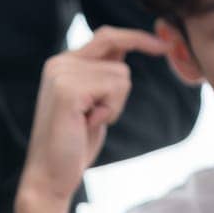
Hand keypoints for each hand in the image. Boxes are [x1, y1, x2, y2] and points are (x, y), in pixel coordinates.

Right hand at [13, 27, 169, 212]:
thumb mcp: (93, 103)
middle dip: (128, 67)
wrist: (50, 176)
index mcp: (64, 64)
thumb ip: (102, 76)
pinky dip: (110, 110)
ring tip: (90, 122)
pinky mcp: (68, 90)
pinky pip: (114, 87)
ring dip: (116, 104)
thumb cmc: (73, 145)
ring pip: (120, 73)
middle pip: (115, 45)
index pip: (106, 36)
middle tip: (132, 88)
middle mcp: (60, 63)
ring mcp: (62, 74)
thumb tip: (125, 49)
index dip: (135, 36)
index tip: (163, 45)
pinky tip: (88, 124)